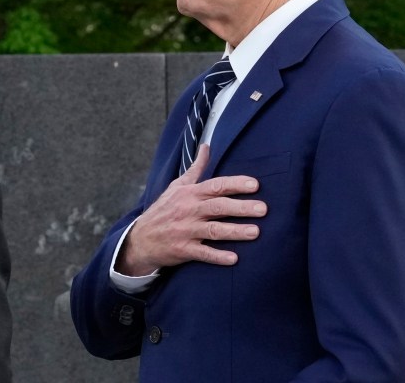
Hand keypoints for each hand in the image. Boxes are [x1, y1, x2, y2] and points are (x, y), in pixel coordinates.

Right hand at [116, 144, 266, 275]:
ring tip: (255, 232)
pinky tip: (234, 259)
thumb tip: (206, 147)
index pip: (215, 185)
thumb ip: (195, 169)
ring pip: (213, 230)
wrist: (141, 238)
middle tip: (263, 209)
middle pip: (218, 207)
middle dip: (241, 207)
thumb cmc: (164, 210)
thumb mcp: (177, 186)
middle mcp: (189, 210)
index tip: (255, 185)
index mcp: (190, 193)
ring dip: (235, 231)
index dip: (235, 184)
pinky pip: (203, 253)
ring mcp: (186, 230)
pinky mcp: (184, 250)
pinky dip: (218, 256)